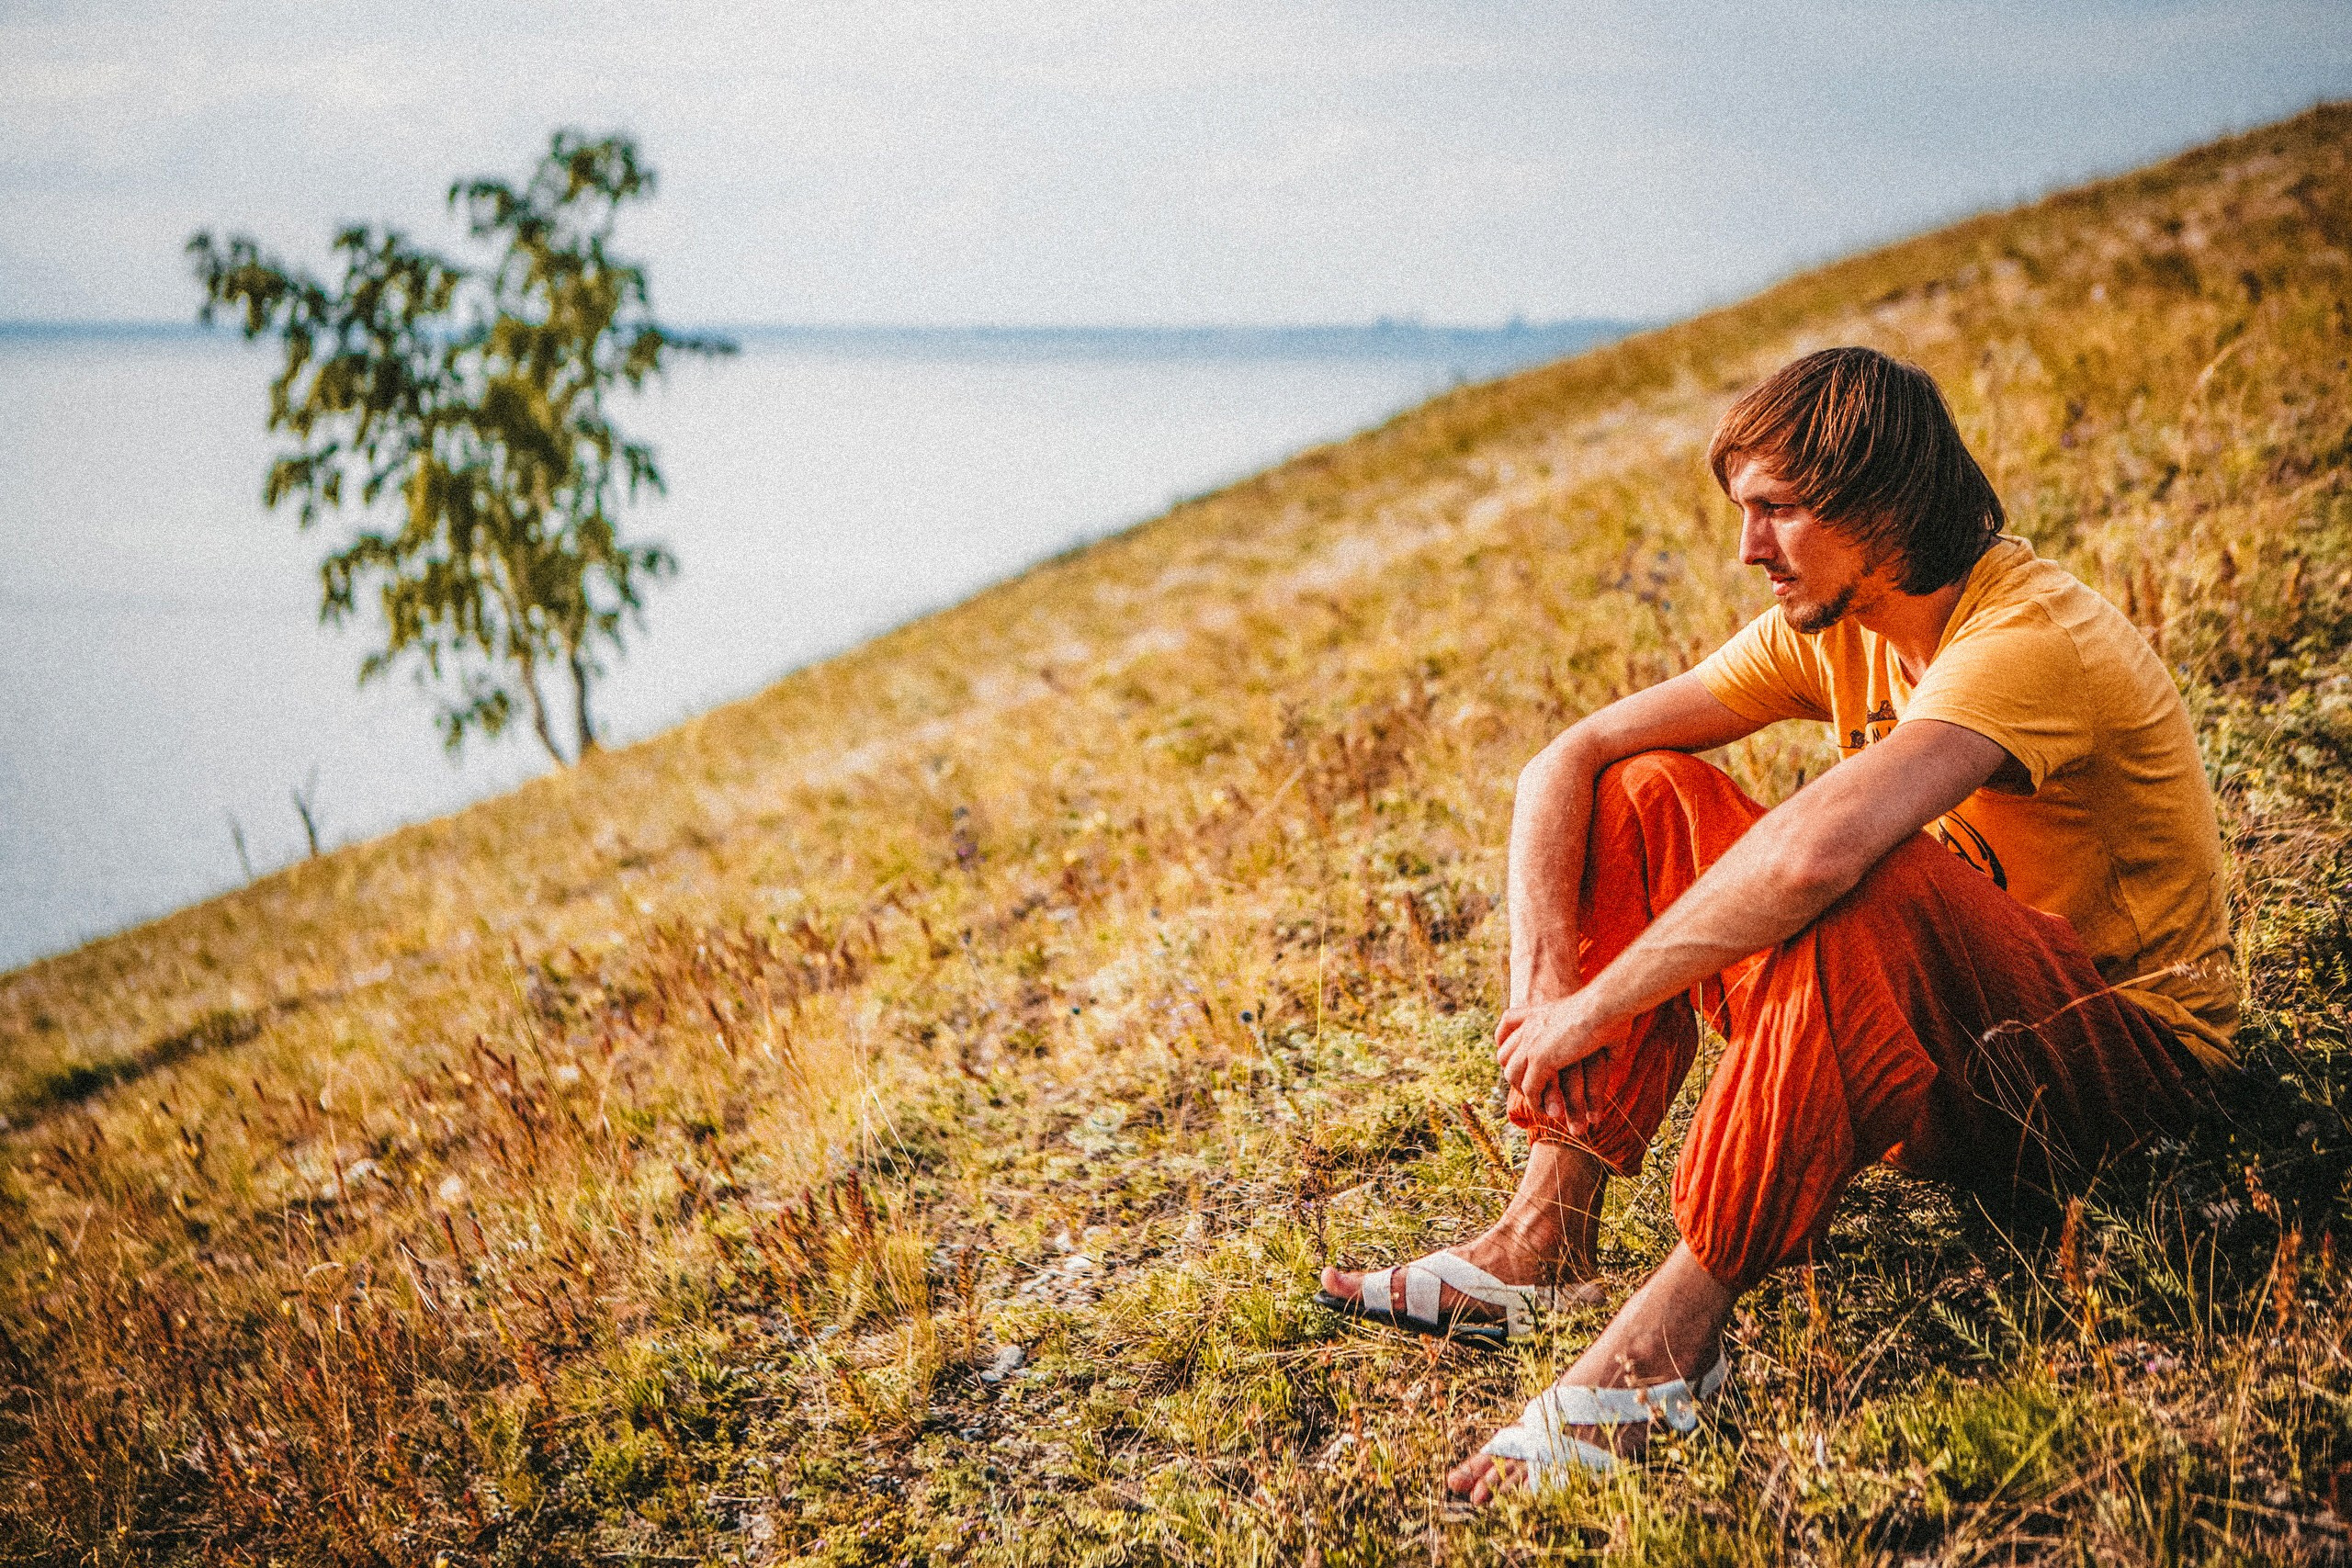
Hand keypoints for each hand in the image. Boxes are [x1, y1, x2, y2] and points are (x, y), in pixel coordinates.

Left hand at [1494, 995, 1609, 1125]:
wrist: (1604, 1004)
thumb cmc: (1610, 1008)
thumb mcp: (1599, 1019)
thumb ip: (1597, 1035)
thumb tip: (1614, 1053)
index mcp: (1537, 1012)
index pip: (1506, 1030)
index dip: (1510, 1049)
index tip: (1517, 1067)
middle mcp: (1527, 1027)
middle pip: (1504, 1056)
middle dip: (1515, 1076)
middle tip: (1532, 1092)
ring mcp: (1530, 1043)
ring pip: (1513, 1075)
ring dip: (1526, 1093)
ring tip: (1542, 1105)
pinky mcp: (1539, 1060)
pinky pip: (1530, 1089)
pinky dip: (1538, 1103)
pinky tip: (1550, 1110)